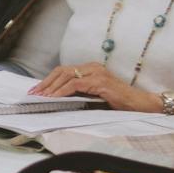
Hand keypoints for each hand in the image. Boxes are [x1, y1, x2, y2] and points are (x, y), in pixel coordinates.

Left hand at [27, 61, 157, 110]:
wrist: (140, 104)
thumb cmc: (119, 103)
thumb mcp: (95, 97)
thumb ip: (80, 94)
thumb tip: (58, 100)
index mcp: (91, 69)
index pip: (64, 71)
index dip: (48, 80)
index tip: (37, 90)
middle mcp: (93, 67)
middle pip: (62, 71)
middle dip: (45, 82)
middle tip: (33, 93)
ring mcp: (96, 73)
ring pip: (66, 76)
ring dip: (51, 87)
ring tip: (41, 96)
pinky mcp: (100, 81)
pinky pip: (76, 84)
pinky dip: (63, 91)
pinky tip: (55, 97)